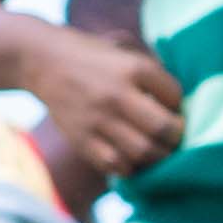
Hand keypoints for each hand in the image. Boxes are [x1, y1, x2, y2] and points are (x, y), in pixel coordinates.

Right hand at [14, 25, 183, 185]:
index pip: (176, 98)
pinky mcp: (80, 138)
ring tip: (159, 153)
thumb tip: (182, 108)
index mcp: (134, 69)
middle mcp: (117, 95)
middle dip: (176, 139)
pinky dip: (130, 167)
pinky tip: (133, 160)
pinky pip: (113, 164)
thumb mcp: (127, 55)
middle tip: (175, 139)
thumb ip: (154, 78)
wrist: (40, 60)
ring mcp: (97, 119)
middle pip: (163, 130)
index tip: (176, 112)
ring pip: (142, 152)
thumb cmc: (93, 58)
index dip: (181, 108)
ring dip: (157, 158)